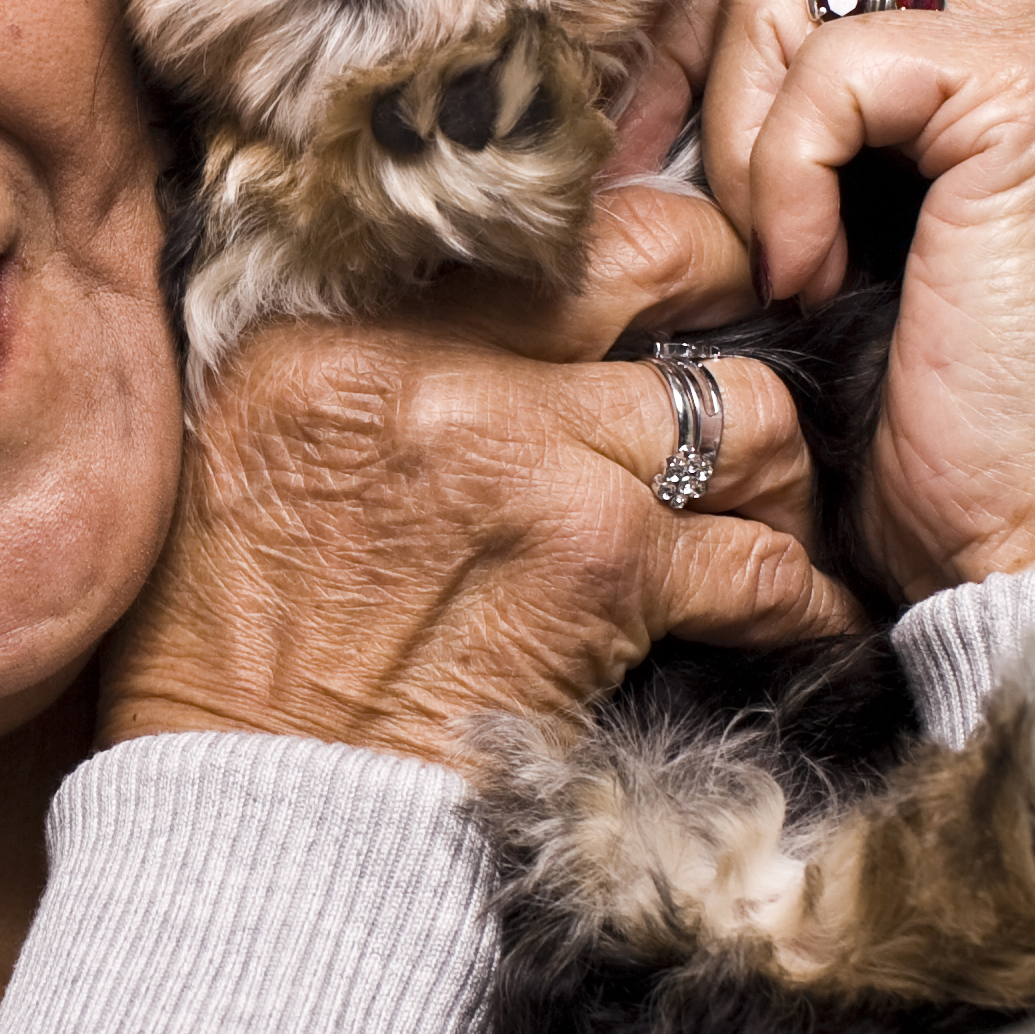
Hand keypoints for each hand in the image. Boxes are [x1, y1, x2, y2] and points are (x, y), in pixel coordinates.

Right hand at [102, 189, 859, 763]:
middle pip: (653, 260)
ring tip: (770, 507)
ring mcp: (526, 456)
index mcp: (329, 322)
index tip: (644, 278)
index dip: (608, 245)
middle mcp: (430, 361)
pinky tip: (802, 617)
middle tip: (740, 344)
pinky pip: (761, 564)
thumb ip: (354, 360)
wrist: (249, 811)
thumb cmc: (232, 652)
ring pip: (742, 409)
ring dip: (775, 467)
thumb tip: (466, 313)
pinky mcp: (601, 567)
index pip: (518, 222)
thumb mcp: (246, 448)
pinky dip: (800, 600)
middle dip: (723, 302)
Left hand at [635, 0, 1034, 599]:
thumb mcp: (793, 235)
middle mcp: (1023, 20)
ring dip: (742, 147)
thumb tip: (602, 48)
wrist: (1014, 529)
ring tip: (778, 264)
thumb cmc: (908, 418)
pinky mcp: (1032, 89)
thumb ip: (751, 127)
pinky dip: (788, 179)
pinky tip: (817, 277)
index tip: (626, 162)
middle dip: (693, 77)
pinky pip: (832, 66)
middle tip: (679, 212)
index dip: (680, 46)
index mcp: (974, 43)